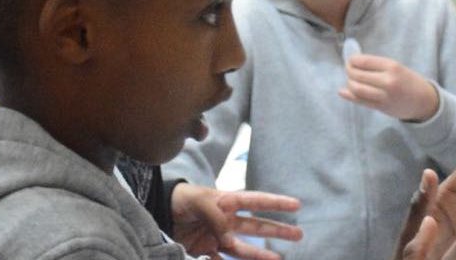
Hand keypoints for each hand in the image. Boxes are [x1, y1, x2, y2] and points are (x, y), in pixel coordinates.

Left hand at [170, 182, 302, 259]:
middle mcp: (226, 220)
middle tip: (299, 235)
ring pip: (244, 248)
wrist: (156, 213)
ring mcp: (217, 237)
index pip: (254, 201)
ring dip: (260, 255)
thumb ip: (214, 214)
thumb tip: (229, 235)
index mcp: (225, 201)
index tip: (296, 204)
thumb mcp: (195, 200)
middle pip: (256, 226)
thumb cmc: (178, 200)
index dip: (275, 203)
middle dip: (278, 230)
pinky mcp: (205, 252)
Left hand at [340, 53, 439, 121]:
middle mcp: (387, 80)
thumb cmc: (409, 80)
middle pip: (358, 75)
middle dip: (349, 71)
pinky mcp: (381, 107)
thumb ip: (377, 65)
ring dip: (349, 83)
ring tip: (350, 80)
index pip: (364, 61)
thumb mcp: (397, 67)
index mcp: (391, 66)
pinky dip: (349, 96)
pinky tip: (342, 91)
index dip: (352, 60)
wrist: (424, 101)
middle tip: (348, 70)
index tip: (350, 60)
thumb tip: (354, 62)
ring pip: (357, 89)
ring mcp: (384, 95)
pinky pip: (361, 101)